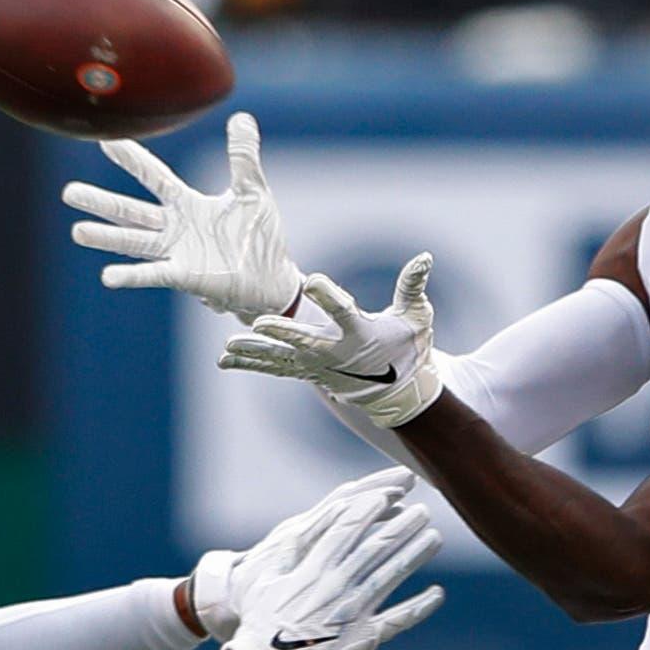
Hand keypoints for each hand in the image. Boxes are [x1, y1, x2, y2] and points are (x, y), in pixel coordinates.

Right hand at [64, 113, 302, 321]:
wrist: (272, 279)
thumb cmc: (259, 238)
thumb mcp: (253, 190)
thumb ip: (242, 156)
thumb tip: (241, 117)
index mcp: (187, 205)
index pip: (154, 177)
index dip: (132, 159)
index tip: (106, 141)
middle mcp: (174, 228)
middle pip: (130, 212)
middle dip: (101, 202)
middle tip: (68, 193)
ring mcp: (176, 253)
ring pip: (133, 242)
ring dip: (105, 237)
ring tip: (77, 231)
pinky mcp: (184, 276)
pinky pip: (153, 274)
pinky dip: (130, 276)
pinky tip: (107, 275)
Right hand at [208, 477, 445, 649]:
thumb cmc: (261, 620)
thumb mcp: (265, 580)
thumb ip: (292, 552)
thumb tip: (314, 522)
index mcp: (312, 572)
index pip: (345, 530)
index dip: (369, 509)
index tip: (388, 494)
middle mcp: (338, 590)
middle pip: (375, 549)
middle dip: (401, 526)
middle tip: (423, 510)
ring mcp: (354, 615)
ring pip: (390, 577)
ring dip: (414, 555)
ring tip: (434, 536)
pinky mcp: (364, 639)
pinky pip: (397, 621)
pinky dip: (419, 607)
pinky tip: (437, 593)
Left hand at [221, 255, 442, 431]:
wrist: (398, 392)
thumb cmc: (408, 348)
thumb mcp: (416, 316)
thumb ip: (413, 286)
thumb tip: (425, 257)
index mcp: (362, 334)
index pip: (344, 313)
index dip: (329, 296)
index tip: (313, 281)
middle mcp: (336, 354)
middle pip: (305, 343)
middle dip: (282, 334)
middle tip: (258, 325)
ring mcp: (319, 367)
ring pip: (282, 360)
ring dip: (254, 353)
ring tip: (228, 346)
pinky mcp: (308, 373)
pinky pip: (275, 369)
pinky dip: (251, 364)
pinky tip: (224, 360)